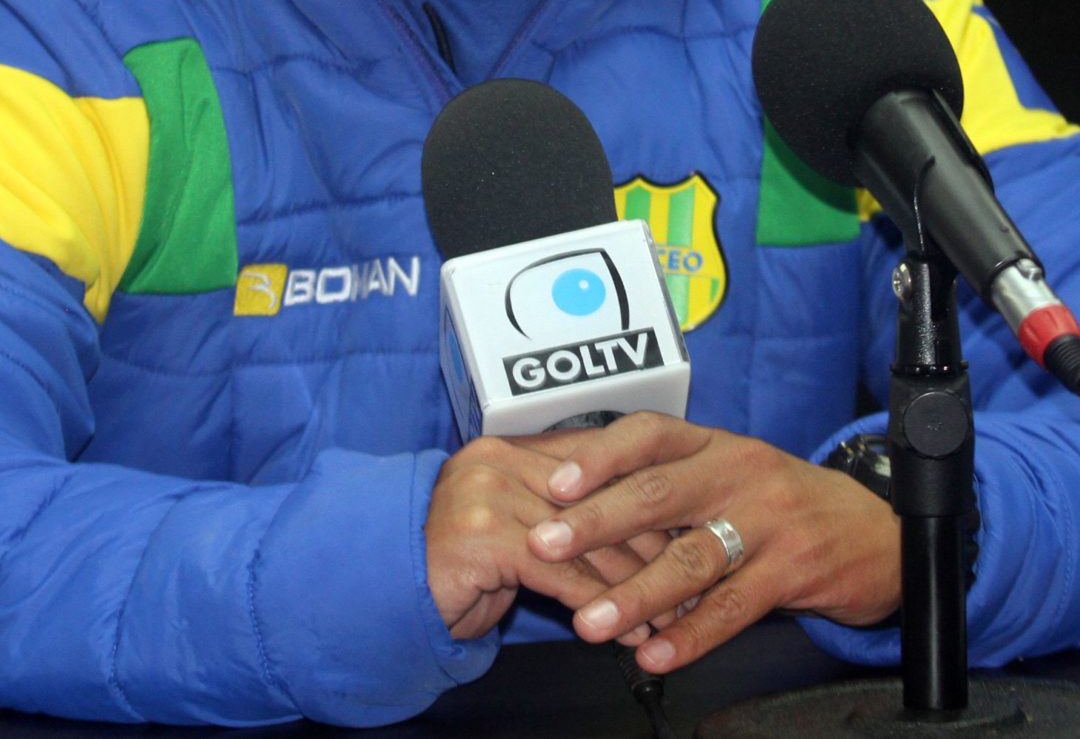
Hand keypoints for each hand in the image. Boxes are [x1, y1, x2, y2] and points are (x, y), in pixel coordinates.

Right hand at [425, 436, 673, 639]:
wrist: (389, 596)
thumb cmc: (462, 569)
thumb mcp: (516, 528)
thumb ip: (563, 514)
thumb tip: (645, 528)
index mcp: (511, 447)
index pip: (597, 466)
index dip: (646, 505)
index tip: (687, 539)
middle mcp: (498, 460)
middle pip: (596, 502)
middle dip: (650, 550)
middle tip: (691, 586)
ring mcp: (486, 494)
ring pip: (584, 542)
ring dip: (633, 587)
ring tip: (667, 618)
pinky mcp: (482, 537)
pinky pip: (560, 574)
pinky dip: (599, 606)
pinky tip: (626, 632)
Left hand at [523, 413, 900, 672]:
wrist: (879, 532)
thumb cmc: (783, 504)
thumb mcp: (731, 475)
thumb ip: (667, 482)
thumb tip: (573, 494)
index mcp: (717, 443)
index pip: (651, 433)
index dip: (601, 455)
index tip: (554, 483)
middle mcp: (741, 472)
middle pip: (660, 493)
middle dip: (595, 522)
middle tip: (543, 546)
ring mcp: (771, 520)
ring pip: (692, 558)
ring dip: (634, 592)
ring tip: (589, 622)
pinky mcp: (796, 569)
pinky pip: (733, 607)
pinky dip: (689, 635)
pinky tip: (653, 654)